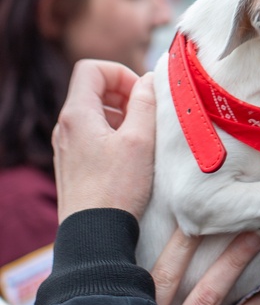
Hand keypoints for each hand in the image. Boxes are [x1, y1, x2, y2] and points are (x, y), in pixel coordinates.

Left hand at [53, 61, 155, 221]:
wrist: (94, 235)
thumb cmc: (116, 189)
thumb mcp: (140, 140)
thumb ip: (146, 103)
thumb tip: (150, 78)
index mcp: (76, 114)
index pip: (92, 69)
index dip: (120, 73)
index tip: (142, 94)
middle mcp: (65, 128)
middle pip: (93, 89)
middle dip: (124, 95)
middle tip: (147, 115)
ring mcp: (67, 147)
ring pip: (95, 114)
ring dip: (122, 117)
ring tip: (142, 139)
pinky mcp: (73, 166)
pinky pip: (92, 137)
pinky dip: (114, 136)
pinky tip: (131, 158)